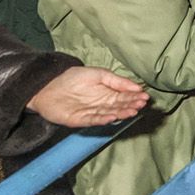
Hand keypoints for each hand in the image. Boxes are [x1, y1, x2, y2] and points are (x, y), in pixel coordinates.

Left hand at [27, 66, 147, 127]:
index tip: (145, 97)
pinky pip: (93, 120)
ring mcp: (91, 113)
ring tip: (132, 111)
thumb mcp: (100, 74)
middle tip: (141, 105)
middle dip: (131, 106)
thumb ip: (118, 81)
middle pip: (119, 107)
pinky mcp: (79, 120)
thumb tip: (138, 86)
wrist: (49, 84)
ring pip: (109, 114)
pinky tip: (112, 117)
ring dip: (121, 114)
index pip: (125, 97)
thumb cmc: (74, 78)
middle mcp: (102, 105)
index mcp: (108, 94)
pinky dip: (103, 119)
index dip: (134, 97)